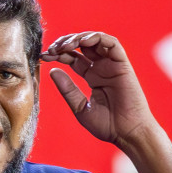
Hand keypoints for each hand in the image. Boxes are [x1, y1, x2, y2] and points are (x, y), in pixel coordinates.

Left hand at [42, 32, 156, 148]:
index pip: (73, 58)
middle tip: (52, 49)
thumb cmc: (107, 126)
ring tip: (65, 46)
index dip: (58, 54)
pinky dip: (98, 38)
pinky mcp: (123, 64)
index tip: (44, 56)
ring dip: (79, 38)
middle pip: (81, 46)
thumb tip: (52, 70)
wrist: (128, 134)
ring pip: (95, 41)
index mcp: (92, 77)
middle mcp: (101, 68)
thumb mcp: (80, 107)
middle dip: (65, 43)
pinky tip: (83, 42)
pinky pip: (112, 44)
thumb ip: (67, 89)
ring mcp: (112, 65)